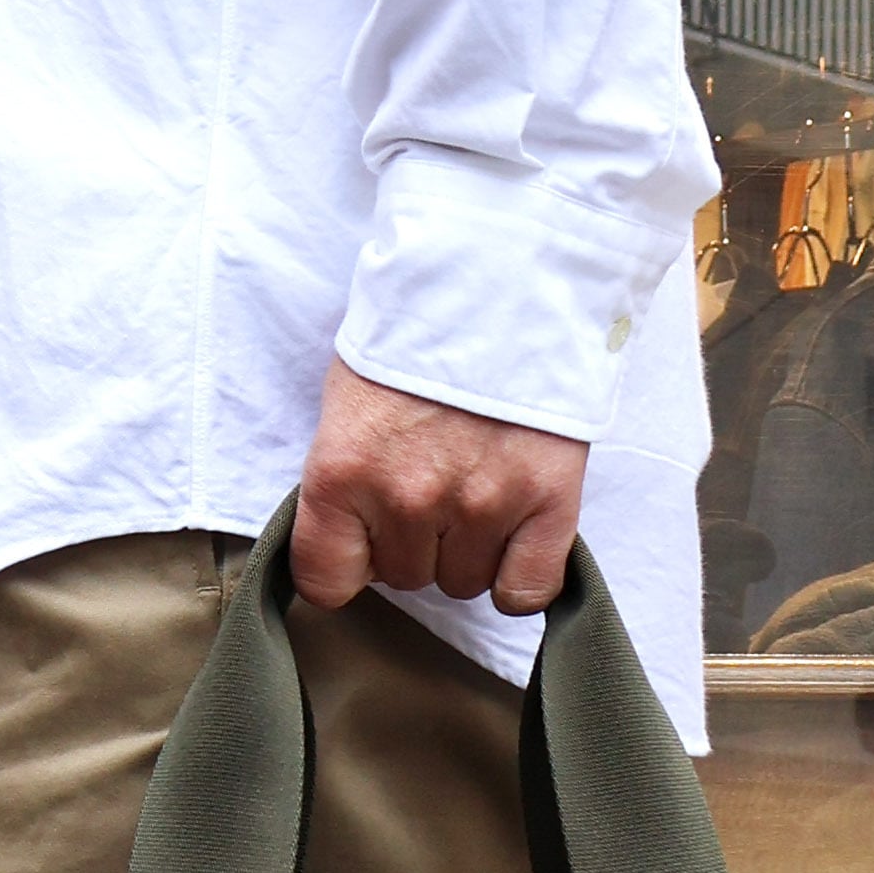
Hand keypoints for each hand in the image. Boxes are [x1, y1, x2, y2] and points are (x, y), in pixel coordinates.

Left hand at [289, 360, 588, 615]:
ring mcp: (481, 504)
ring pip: (465, 582)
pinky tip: (517, 536)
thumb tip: (353, 543)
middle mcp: (407, 498)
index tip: (362, 544)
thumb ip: (346, 479)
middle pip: (406, 577)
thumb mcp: (348, 401)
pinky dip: (520, 576)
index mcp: (342, 472)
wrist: (498, 281)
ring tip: (479, 482)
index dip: (347, 565)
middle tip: (436, 478)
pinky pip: (525, 591)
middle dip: (417, 540)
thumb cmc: (414, 337)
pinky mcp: (547, 503)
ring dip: (470, 548)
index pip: (325, 581)